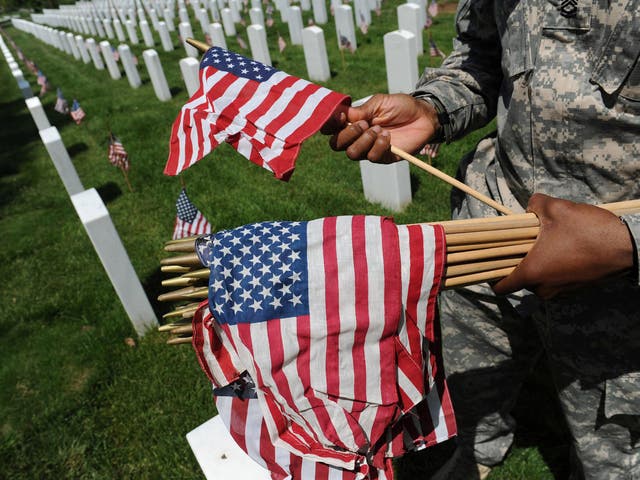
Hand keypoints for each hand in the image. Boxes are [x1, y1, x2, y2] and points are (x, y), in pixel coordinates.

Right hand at [322, 93, 438, 163]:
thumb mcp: (379, 102)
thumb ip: (361, 111)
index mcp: (353, 122)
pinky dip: (379, 145)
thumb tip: (342, 115)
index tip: (341, 117)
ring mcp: (369, 149)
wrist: (423, 116)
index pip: (331, 129)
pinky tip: (388, 137)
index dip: (329, 125)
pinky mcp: (382, 157)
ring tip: (379, 129)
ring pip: (352, 154)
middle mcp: (357, 137)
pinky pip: (371, 157)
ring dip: (364, 140)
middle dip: (347, 134)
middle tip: (365, 124)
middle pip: (336, 145)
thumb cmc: (401, 106)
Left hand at [492, 193, 634, 298]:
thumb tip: (529, 206)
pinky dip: (552, 266)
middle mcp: (543, 288)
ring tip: (545, 241)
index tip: (490, 258)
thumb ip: (534, 204)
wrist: (629, 247)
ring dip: (537, 262)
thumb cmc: (589, 230)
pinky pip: (554, 279)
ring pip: (537, 278)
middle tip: (521, 241)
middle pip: (518, 279)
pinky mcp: (574, 289)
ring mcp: (560, 291)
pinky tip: (562, 247)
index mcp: (532, 273)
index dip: (491, 272)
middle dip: (516, 261)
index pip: (500, 286)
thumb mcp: (556, 208)